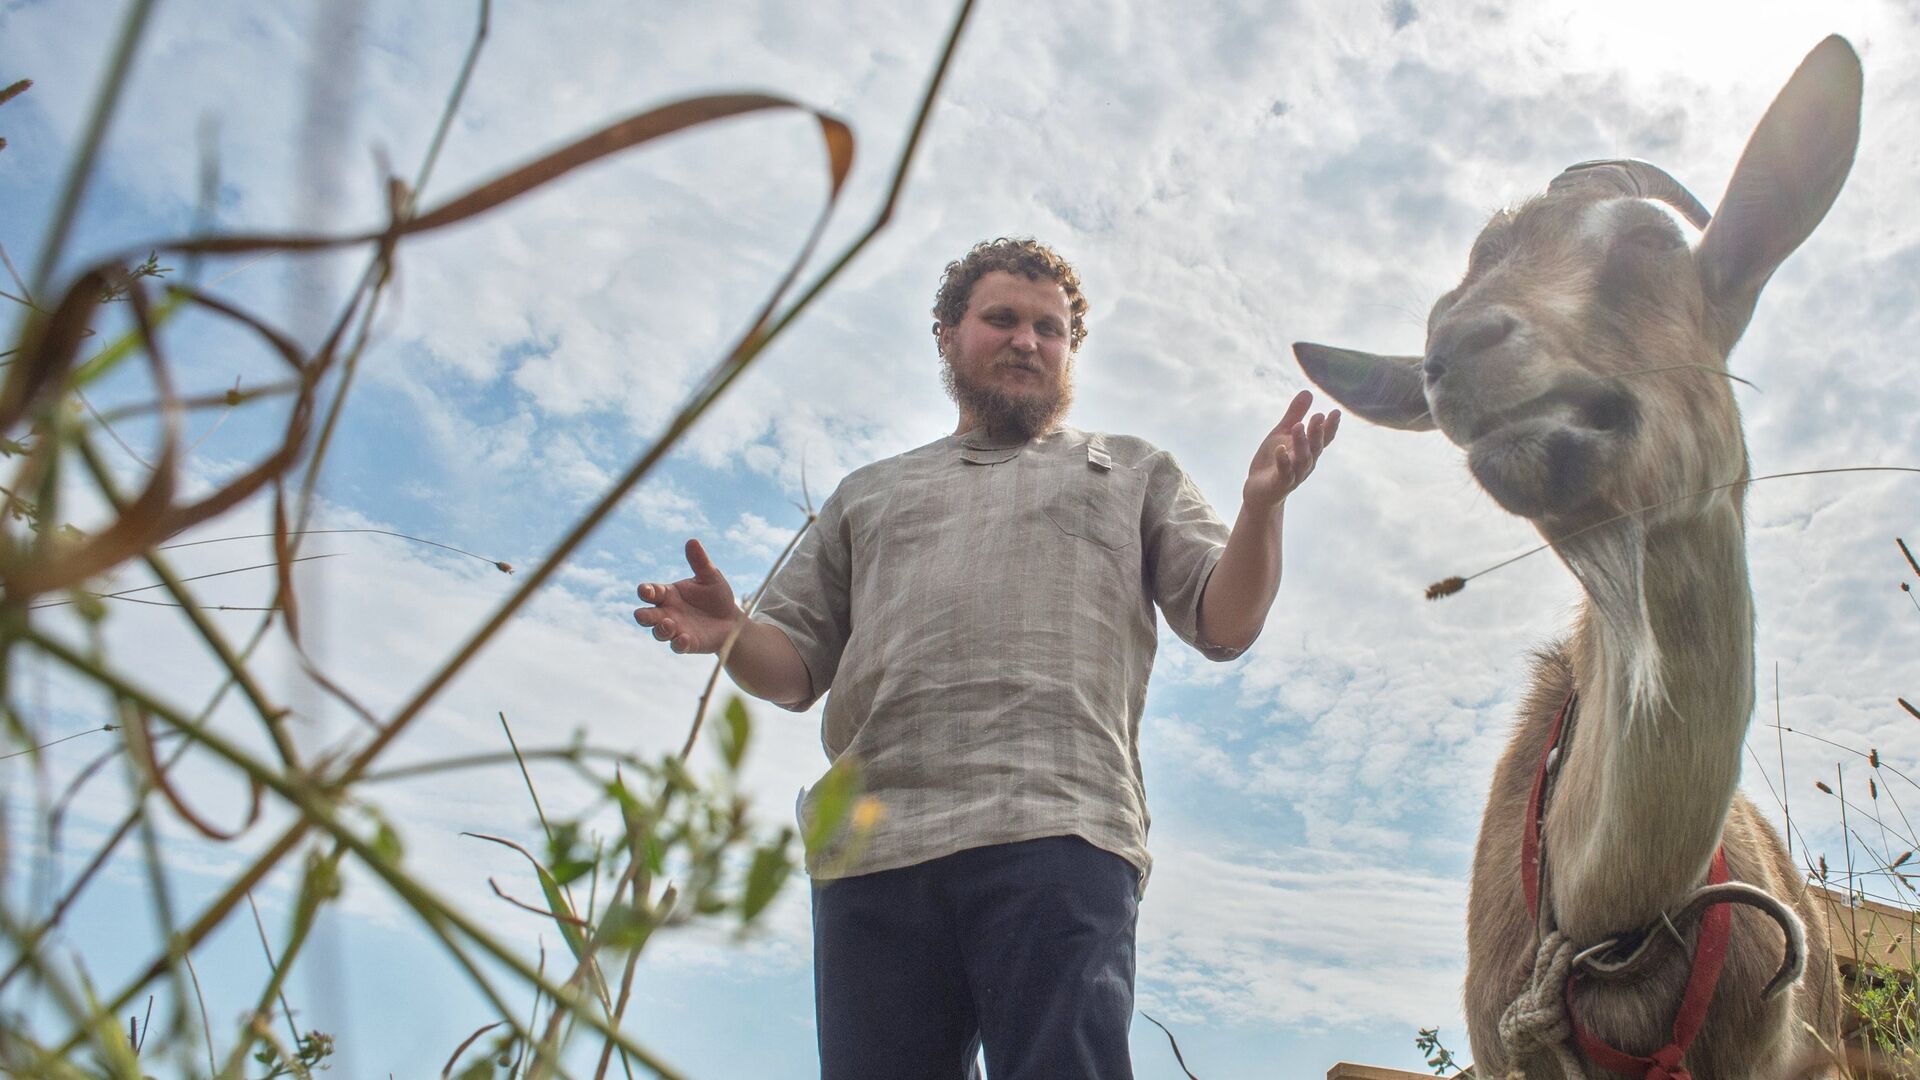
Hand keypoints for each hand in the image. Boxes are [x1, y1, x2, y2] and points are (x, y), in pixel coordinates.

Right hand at [633, 539, 744, 653]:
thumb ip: (700, 562)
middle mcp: (667, 613)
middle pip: (646, 615)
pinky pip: (677, 646)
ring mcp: (676, 630)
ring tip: (670, 624)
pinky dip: (678, 643)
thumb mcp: (711, 576)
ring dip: (661, 629)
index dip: (645, 591)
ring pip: (658, 632)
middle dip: (643, 616)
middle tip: (643, 615)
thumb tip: (692, 541)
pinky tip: (685, 638)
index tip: (645, 590)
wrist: (732, 620)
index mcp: (668, 594)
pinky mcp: (687, 644)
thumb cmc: (717, 596)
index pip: (650, 592)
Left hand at [1243, 389, 1339, 512]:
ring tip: (1299, 426)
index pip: (1323, 438)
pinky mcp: (1280, 484)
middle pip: (1315, 447)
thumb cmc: (1274, 460)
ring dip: (1301, 443)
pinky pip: (1284, 473)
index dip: (1330, 427)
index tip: (1336, 412)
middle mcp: (1306, 463)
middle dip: (1317, 432)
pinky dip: (1283, 461)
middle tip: (1318, 416)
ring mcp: (1294, 475)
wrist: (1259, 490)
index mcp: (1309, 450)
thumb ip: (1295, 415)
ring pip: (1302, 460)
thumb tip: (1308, 391)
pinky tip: (1281, 449)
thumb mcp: (1282, 433)